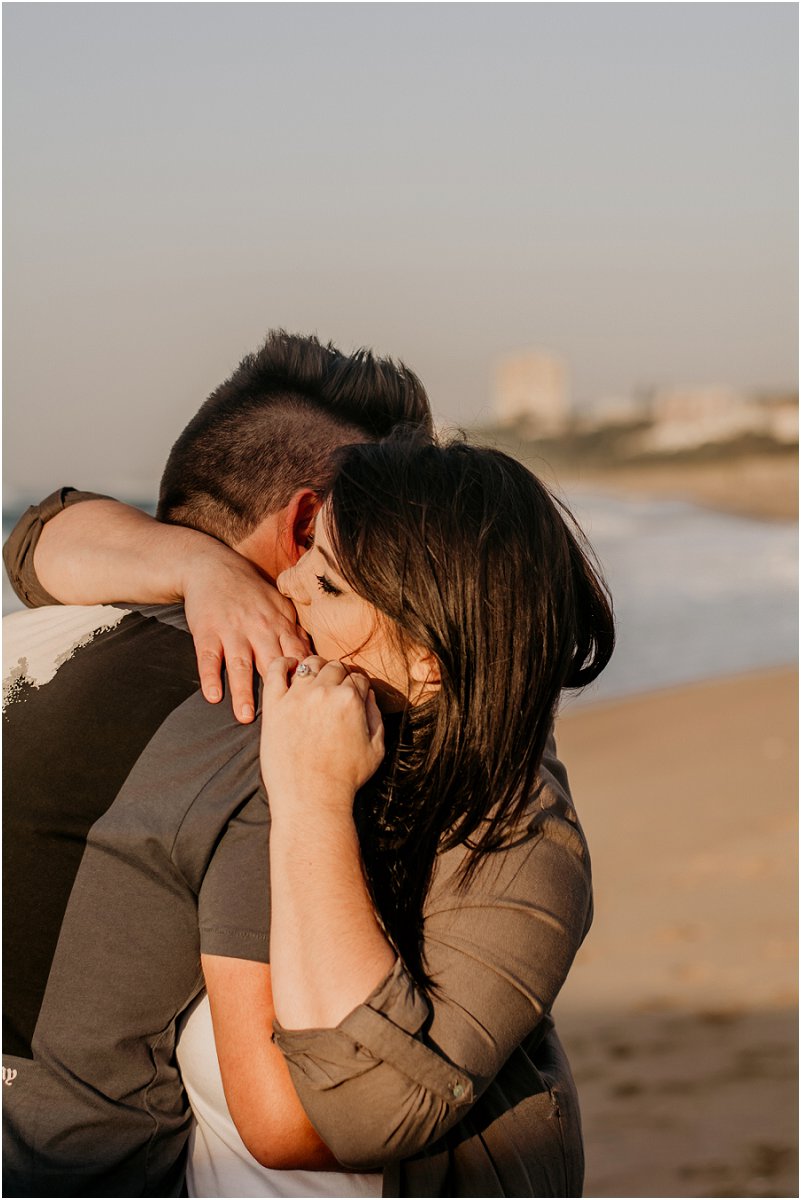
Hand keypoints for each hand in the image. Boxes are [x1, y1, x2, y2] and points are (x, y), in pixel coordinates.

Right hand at [181, 550, 310, 722]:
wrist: (212, 567)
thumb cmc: (249, 590)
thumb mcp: (279, 605)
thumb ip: (295, 632)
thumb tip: (315, 659)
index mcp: (279, 625)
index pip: (297, 656)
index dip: (306, 679)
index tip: (313, 703)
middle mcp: (258, 629)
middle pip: (272, 664)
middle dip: (280, 691)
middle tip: (286, 719)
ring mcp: (231, 631)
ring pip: (240, 665)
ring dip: (243, 692)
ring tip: (245, 718)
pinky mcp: (207, 632)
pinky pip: (209, 658)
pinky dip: (210, 677)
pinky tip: (212, 697)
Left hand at [260, 656, 384, 811]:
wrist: (311, 798)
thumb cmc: (345, 778)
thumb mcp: (376, 748)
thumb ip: (376, 716)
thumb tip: (368, 695)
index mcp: (351, 699)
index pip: (358, 677)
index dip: (358, 685)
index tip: (354, 693)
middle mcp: (324, 691)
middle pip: (335, 667)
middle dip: (339, 675)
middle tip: (334, 688)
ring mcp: (297, 696)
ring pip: (309, 663)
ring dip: (316, 667)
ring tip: (314, 679)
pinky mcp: (275, 705)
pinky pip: (276, 671)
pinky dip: (284, 663)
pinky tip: (290, 668)